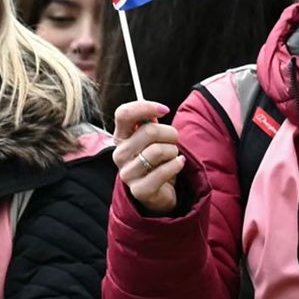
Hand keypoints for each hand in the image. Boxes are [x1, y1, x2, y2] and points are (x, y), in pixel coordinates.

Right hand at [112, 100, 183, 214]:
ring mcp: (127, 173)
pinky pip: (163, 171)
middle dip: (170, 133)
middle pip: (149, 131)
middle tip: (174, 140)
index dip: (145, 107)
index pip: (124, 113)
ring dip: (173, 151)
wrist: (157, 191)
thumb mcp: (151, 138)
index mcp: (120, 137)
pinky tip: (178, 164)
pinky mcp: (139, 190)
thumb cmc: (155, 160)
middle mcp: (119, 154)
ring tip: (173, 155)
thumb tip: (157, 110)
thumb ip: (150, 122)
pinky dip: (176, 165)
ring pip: (158, 151)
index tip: (165, 110)